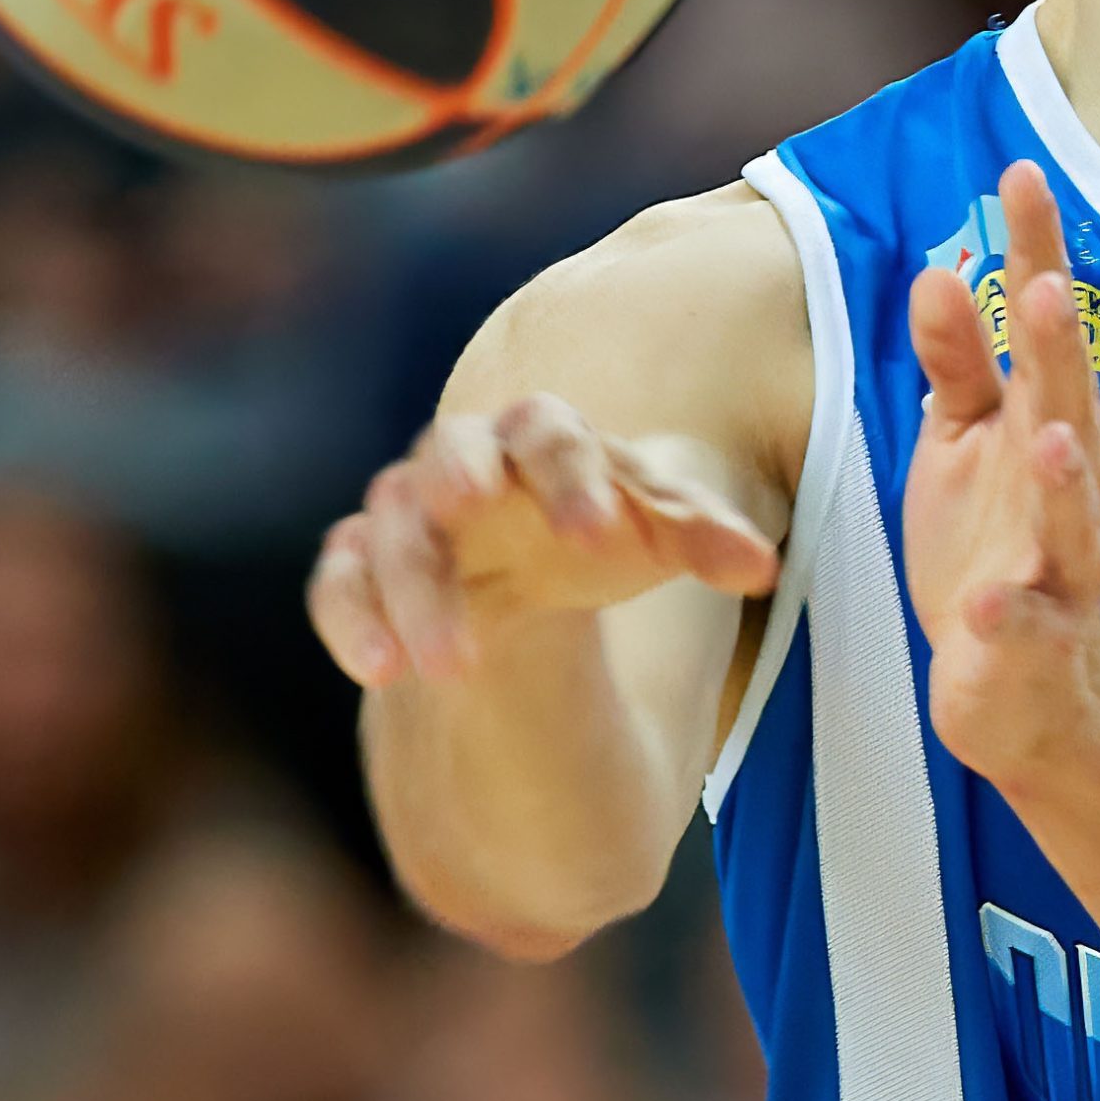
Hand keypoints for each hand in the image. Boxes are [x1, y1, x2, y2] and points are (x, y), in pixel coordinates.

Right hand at [306, 396, 778, 687]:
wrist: (524, 570)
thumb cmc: (597, 532)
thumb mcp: (653, 535)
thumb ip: (701, 538)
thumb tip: (761, 566)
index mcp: (540, 437)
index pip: (548, 431)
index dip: (571, 475)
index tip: (600, 533)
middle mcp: (463, 461)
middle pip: (450, 451)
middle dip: (460, 476)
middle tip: (473, 504)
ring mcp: (404, 514)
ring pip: (391, 530)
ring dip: (414, 589)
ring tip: (451, 665)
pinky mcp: (361, 571)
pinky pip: (338, 584)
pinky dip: (352, 620)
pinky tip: (377, 669)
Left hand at [904, 161, 1099, 787]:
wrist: (1026, 687)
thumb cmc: (993, 543)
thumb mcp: (962, 444)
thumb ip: (956, 366)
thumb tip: (936, 274)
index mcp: (1046, 425)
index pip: (1043, 327)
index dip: (1036, 252)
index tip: (1023, 174)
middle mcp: (1070, 487)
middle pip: (1069, 405)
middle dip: (1058, 349)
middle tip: (1043, 284)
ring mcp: (1060, 568)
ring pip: (1071, 517)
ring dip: (1062, 474)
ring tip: (1047, 431)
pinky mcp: (1034, 643)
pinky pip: (1023, 628)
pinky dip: (1007, 614)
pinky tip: (983, 601)